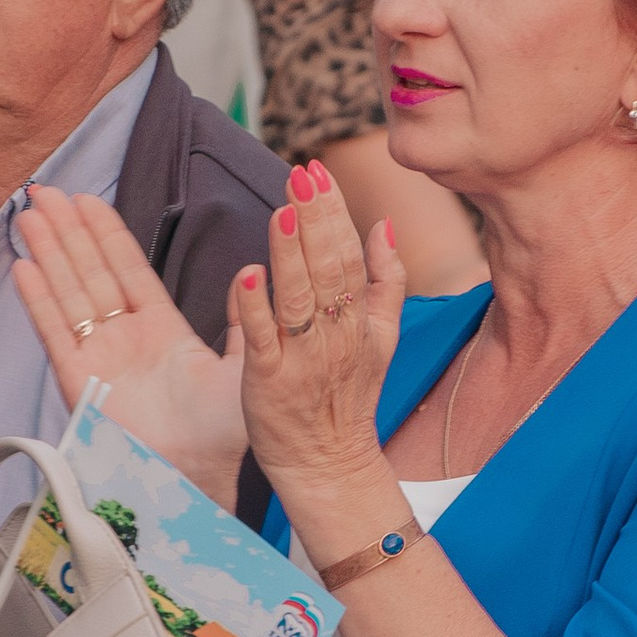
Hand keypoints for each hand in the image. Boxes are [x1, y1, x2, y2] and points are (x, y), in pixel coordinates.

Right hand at [13, 187, 245, 505]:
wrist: (202, 478)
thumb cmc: (224, 434)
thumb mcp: (244, 366)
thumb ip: (247, 320)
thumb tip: (254, 270)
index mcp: (163, 332)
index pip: (127, 270)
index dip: (105, 234)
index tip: (86, 200)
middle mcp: (126, 341)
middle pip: (90, 274)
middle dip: (68, 232)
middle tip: (46, 191)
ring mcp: (100, 359)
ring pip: (69, 294)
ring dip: (49, 254)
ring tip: (30, 214)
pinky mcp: (82, 383)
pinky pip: (57, 333)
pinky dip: (39, 300)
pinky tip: (23, 267)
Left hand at [232, 161, 407, 504]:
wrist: (329, 464)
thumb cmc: (349, 397)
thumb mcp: (383, 339)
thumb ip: (387, 280)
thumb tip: (385, 224)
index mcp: (360, 319)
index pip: (349, 255)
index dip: (334, 212)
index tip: (318, 172)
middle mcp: (335, 335)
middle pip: (327, 268)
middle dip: (314, 218)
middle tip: (302, 173)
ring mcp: (302, 358)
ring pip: (297, 297)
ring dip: (290, 252)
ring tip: (282, 209)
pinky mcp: (269, 382)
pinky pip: (262, 340)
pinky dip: (255, 307)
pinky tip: (249, 273)